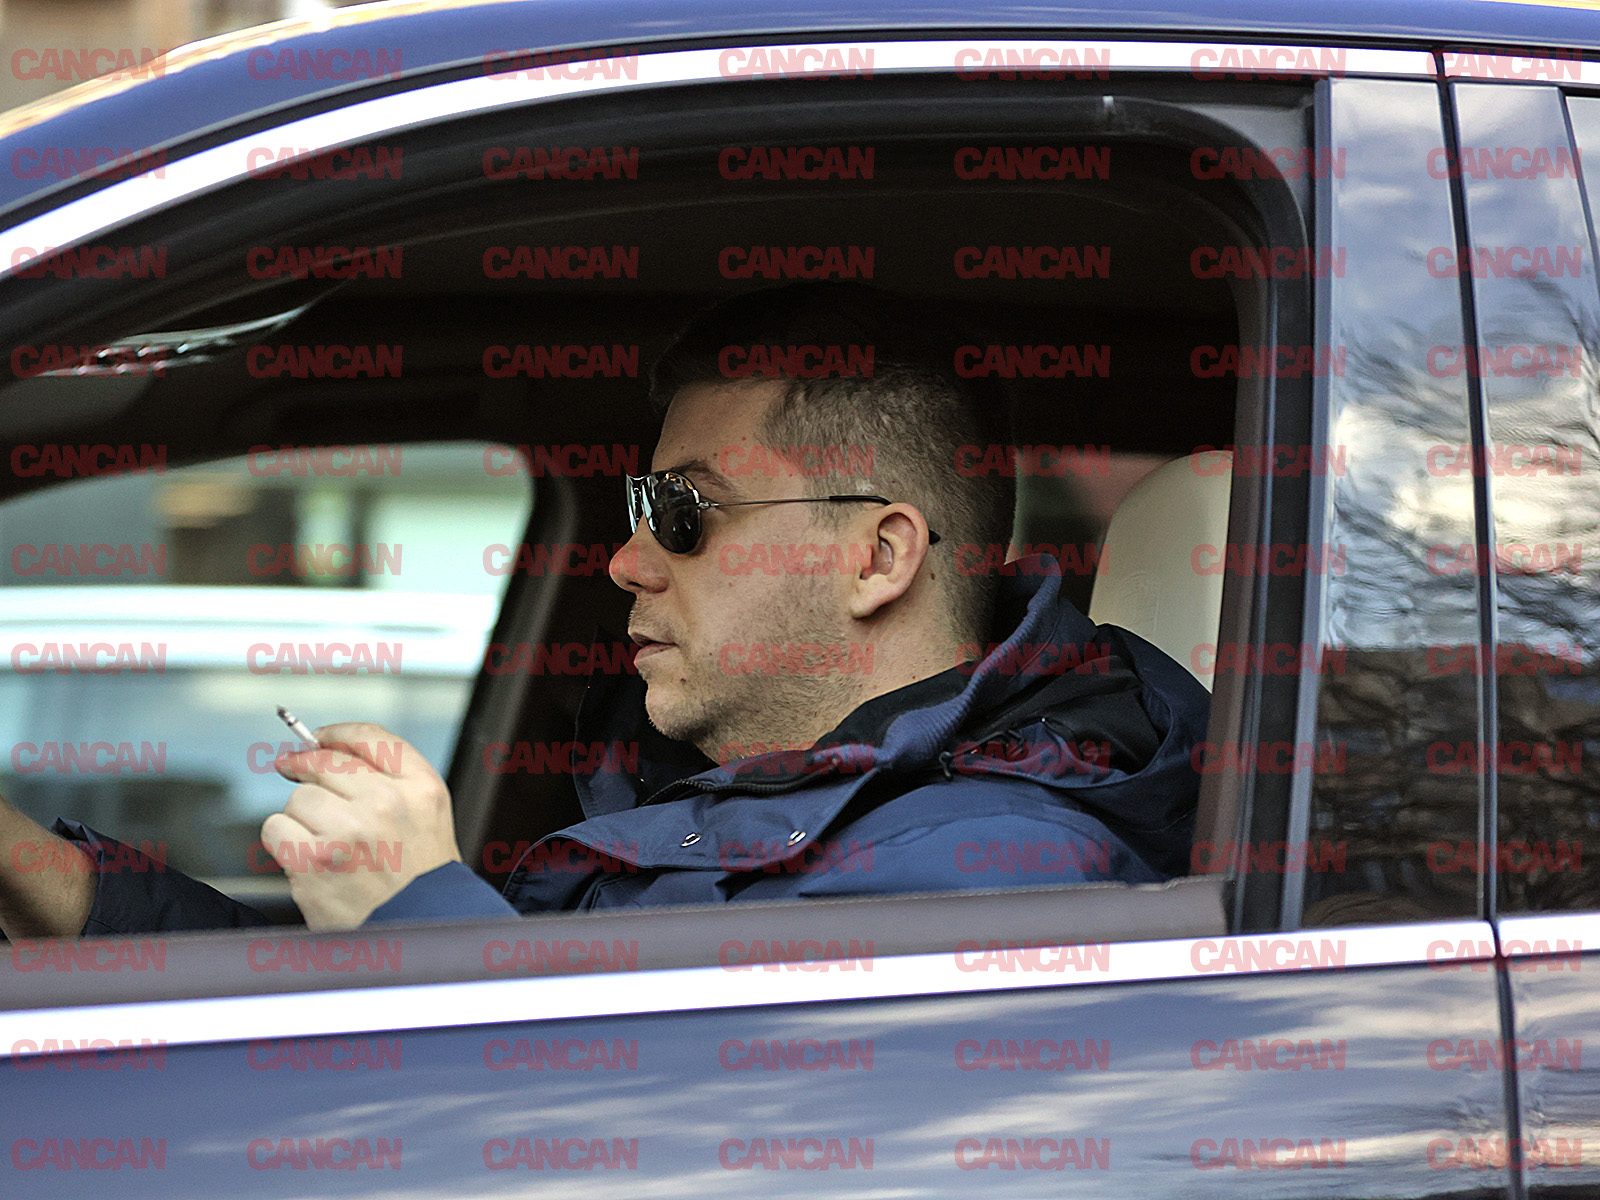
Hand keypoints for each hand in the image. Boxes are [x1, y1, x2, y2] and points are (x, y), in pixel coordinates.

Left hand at [262, 722, 461, 930]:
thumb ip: (389, 772)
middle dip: (307, 773)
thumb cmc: (419, 872)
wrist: (417, 926)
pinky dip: (283, 841)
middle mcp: (385, 805)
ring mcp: (347, 833)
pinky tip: (307, 856)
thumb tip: (327, 742)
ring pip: (297, 798)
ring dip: (300, 816)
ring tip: (323, 839)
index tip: (316, 739)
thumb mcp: (427, 810)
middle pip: (324, 764)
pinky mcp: (313, 862)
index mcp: (418, 788)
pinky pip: (275, 828)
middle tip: (295, 773)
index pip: (369, 738)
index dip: (334, 734)